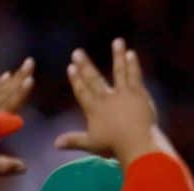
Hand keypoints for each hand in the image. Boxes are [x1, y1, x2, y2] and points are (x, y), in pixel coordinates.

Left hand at [0, 57, 33, 175]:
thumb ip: (3, 166)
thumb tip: (24, 167)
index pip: (9, 104)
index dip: (20, 92)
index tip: (30, 79)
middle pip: (5, 91)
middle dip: (19, 76)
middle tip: (30, 62)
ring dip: (10, 79)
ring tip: (21, 69)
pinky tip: (3, 78)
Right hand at [56, 38, 167, 163]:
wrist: (136, 143)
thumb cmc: (114, 146)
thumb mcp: (91, 144)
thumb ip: (73, 140)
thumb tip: (55, 144)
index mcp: (93, 109)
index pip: (82, 91)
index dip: (76, 79)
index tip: (71, 68)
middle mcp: (105, 98)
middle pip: (94, 78)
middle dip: (85, 65)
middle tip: (77, 52)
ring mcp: (122, 94)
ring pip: (118, 71)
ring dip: (117, 55)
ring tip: (117, 41)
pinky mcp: (138, 93)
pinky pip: (134, 75)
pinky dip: (133, 64)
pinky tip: (131, 53)